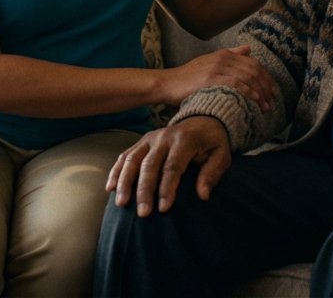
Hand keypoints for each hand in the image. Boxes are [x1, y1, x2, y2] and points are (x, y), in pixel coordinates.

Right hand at [107, 117, 231, 216]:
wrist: (204, 118)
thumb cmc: (212, 142)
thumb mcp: (222, 154)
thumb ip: (213, 173)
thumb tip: (203, 195)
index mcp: (184, 140)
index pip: (172, 166)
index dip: (167, 188)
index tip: (164, 208)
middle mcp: (163, 137)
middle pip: (149, 165)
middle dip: (144, 190)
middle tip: (143, 213)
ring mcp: (150, 138)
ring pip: (132, 159)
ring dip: (125, 182)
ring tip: (122, 204)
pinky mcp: (142, 141)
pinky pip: (125, 155)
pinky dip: (116, 171)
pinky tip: (110, 188)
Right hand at [161, 45, 275, 110]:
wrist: (168, 83)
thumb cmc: (188, 77)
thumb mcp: (210, 61)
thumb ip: (230, 55)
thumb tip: (248, 49)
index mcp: (225, 54)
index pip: (254, 63)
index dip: (266, 78)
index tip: (272, 91)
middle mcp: (223, 58)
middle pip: (254, 70)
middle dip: (266, 87)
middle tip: (271, 102)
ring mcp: (217, 67)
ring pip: (248, 77)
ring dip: (260, 93)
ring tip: (265, 107)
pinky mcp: (211, 78)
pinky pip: (236, 84)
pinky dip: (248, 92)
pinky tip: (255, 101)